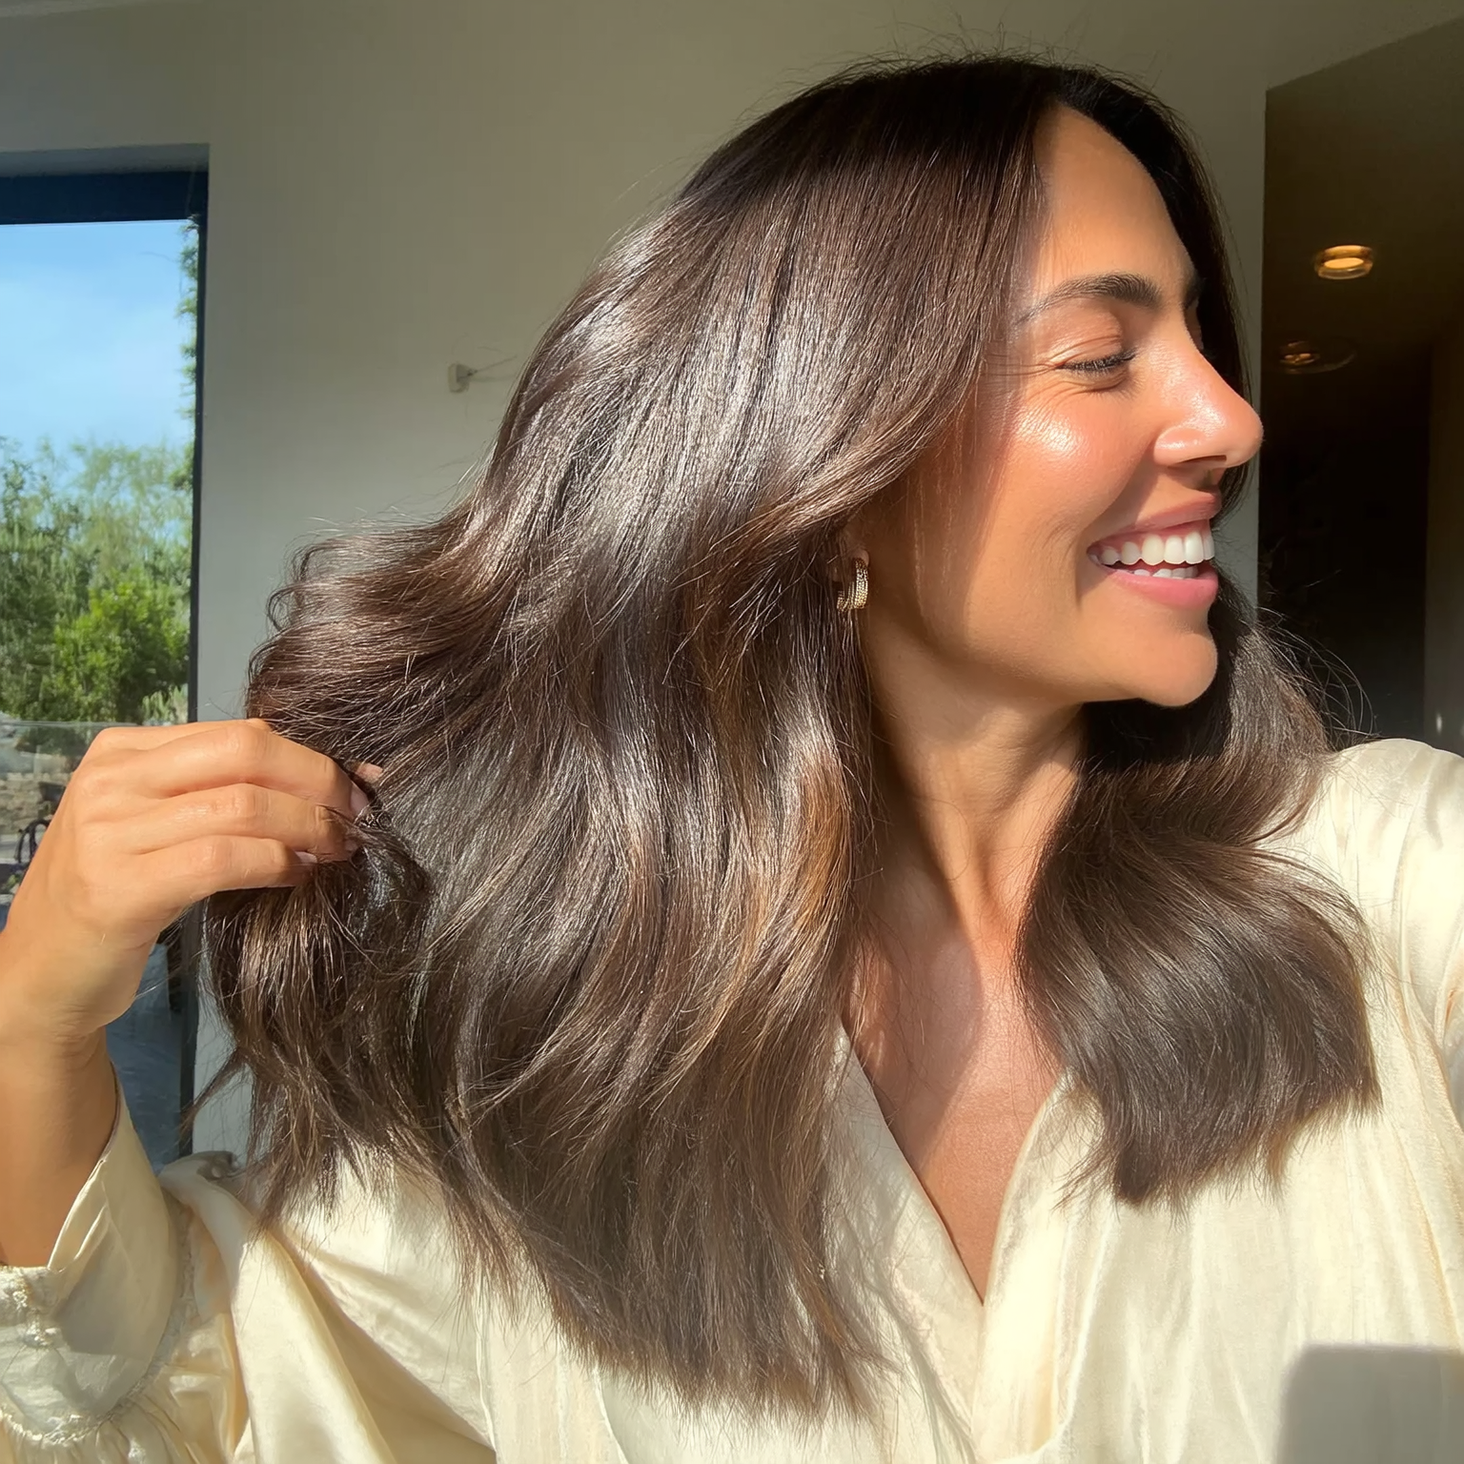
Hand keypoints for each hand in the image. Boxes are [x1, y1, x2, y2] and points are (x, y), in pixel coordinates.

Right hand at [0, 718, 379, 1052]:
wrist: (42, 976)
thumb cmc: (118, 895)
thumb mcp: (159, 826)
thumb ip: (223, 792)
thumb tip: (333, 776)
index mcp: (122, 752)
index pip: (238, 733)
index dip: (310, 757)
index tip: (358, 785)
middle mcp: (111, 780)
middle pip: (247, 753)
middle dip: (318, 781)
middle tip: (357, 817)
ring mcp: (109, 831)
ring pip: (243, 806)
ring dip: (308, 828)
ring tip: (336, 851)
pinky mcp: (118, 887)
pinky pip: (222, 859)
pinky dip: (276, 865)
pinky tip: (298, 877)